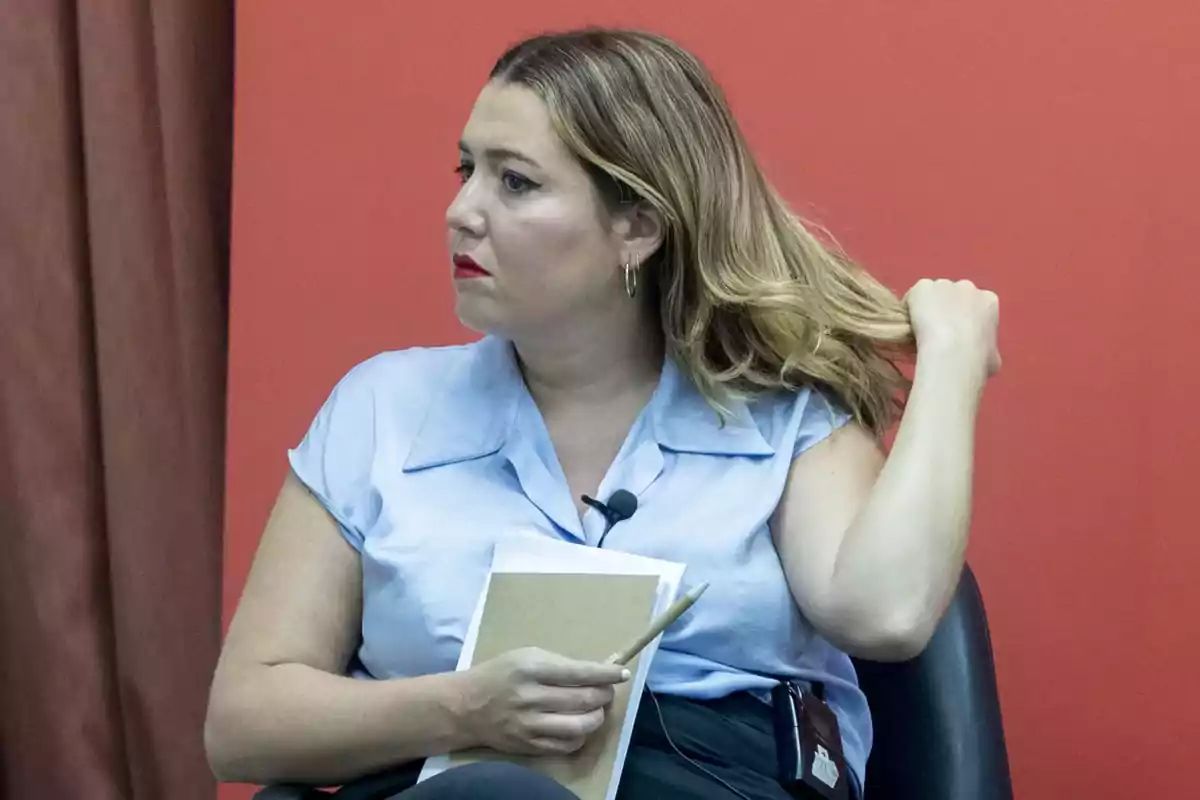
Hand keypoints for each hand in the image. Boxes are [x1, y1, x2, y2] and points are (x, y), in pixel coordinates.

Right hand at [456, 647, 629, 755]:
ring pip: (580, 725)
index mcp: (531, 668)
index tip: (622, 673)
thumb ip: (559, 664)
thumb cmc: (500, 674)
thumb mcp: (526, 656)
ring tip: (596, 709)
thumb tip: (596, 673)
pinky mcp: (530, 745)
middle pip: (584, 699)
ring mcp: (530, 725)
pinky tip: (580, 725)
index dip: (606, 673)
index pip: (579, 672)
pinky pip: (567, 744)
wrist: (466, 707)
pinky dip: (581, 734)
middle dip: (604, 694)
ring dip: (597, 716)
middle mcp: (531, 697)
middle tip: (607, 691)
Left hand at [905, 279, 1000, 378]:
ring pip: (932, 296)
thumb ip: (987, 349)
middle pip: (952, 296)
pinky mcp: (922, 287)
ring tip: (921, 332)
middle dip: (945, 311)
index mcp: (988, 301)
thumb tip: (984, 355)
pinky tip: (908, 326)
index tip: (955, 334)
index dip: (963, 319)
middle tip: (937, 333)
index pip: (974, 305)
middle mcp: (968, 287)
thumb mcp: (992, 358)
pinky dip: (909, 309)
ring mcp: (944, 284)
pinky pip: (913, 297)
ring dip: (927, 309)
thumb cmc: (977, 359)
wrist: (953, 352)